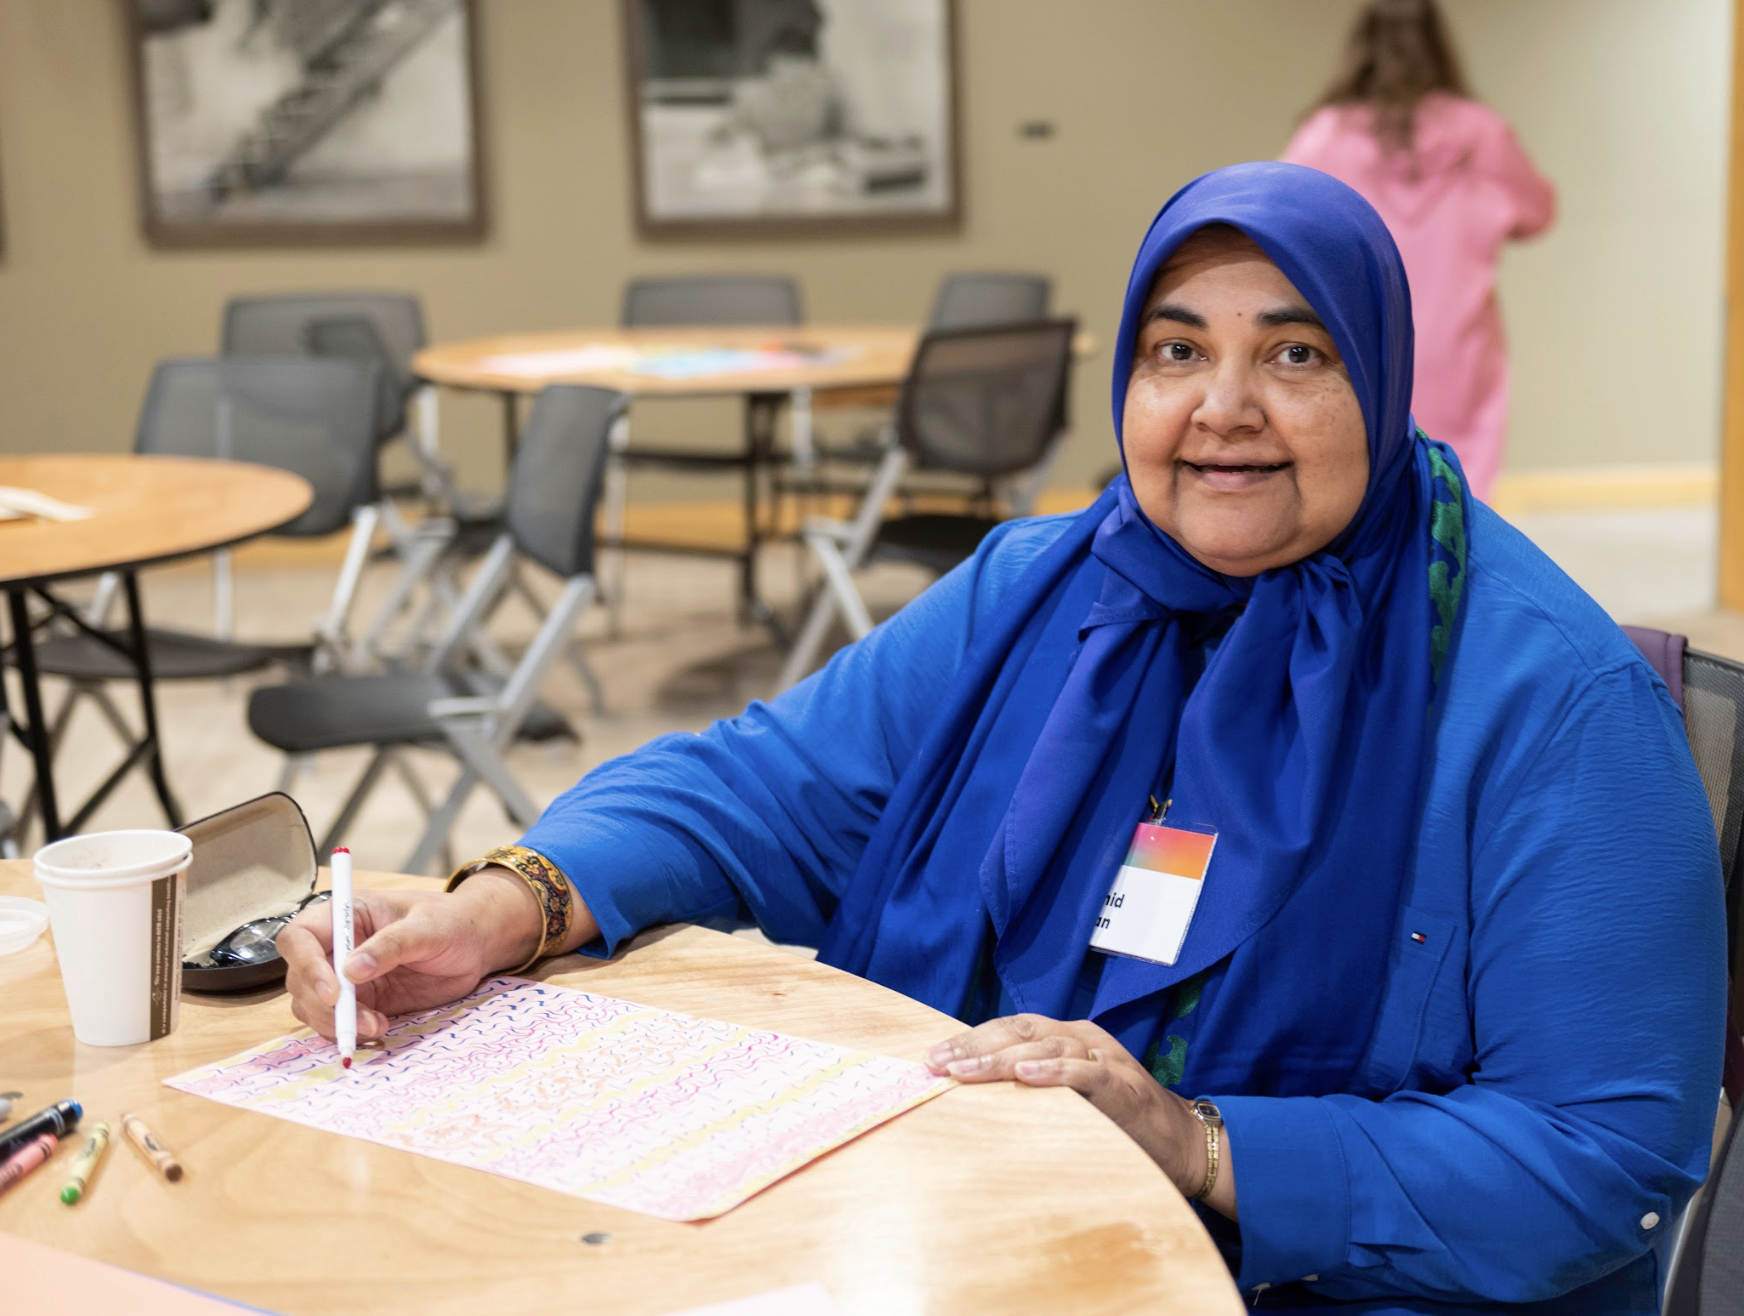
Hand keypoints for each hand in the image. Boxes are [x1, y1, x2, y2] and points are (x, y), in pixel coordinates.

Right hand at [278, 874, 541, 1041]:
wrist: (474, 944)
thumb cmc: (451, 922)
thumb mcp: (427, 927)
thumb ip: (391, 945)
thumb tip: (351, 970)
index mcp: (345, 915)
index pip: (300, 938)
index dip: (306, 966)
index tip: (334, 992)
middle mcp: (337, 946)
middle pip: (300, 980)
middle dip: (324, 1006)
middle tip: (360, 1021)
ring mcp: (345, 977)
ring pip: (314, 1007)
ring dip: (337, 1023)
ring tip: (378, 1026)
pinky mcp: (361, 1002)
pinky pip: (338, 1022)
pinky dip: (351, 1031)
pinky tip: (379, 1029)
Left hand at [926, 1014, 1234, 1216]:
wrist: (1178, 1142)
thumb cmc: (1116, 1121)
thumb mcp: (1066, 1097)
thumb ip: (1031, 1087)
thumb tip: (974, 1095)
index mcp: (1065, 1037)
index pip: (1008, 1028)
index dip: (969, 1039)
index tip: (932, 1056)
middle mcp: (1081, 1037)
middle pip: (1018, 1030)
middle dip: (973, 1045)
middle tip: (936, 1063)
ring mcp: (1102, 1056)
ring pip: (1043, 1046)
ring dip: (999, 1059)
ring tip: (964, 1071)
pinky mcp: (1121, 1083)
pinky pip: (1082, 1072)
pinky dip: (1052, 1071)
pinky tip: (1023, 1075)